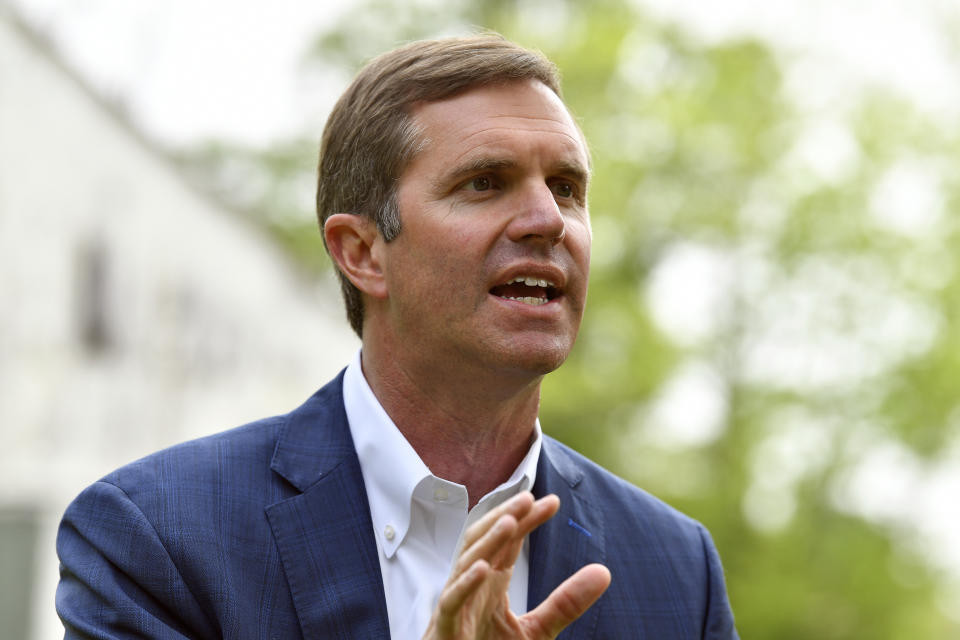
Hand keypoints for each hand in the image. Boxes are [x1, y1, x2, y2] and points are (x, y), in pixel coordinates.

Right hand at [422, 492, 610, 639]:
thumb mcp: (537, 629)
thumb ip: (565, 603)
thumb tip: (604, 572)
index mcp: (491, 583)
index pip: (509, 543)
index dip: (527, 520)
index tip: (553, 502)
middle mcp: (472, 586)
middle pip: (485, 540)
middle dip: (504, 517)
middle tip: (528, 498)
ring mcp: (457, 604)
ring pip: (466, 563)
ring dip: (488, 542)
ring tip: (510, 522)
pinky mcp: (445, 627)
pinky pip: (451, 601)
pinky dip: (465, 583)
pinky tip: (483, 568)